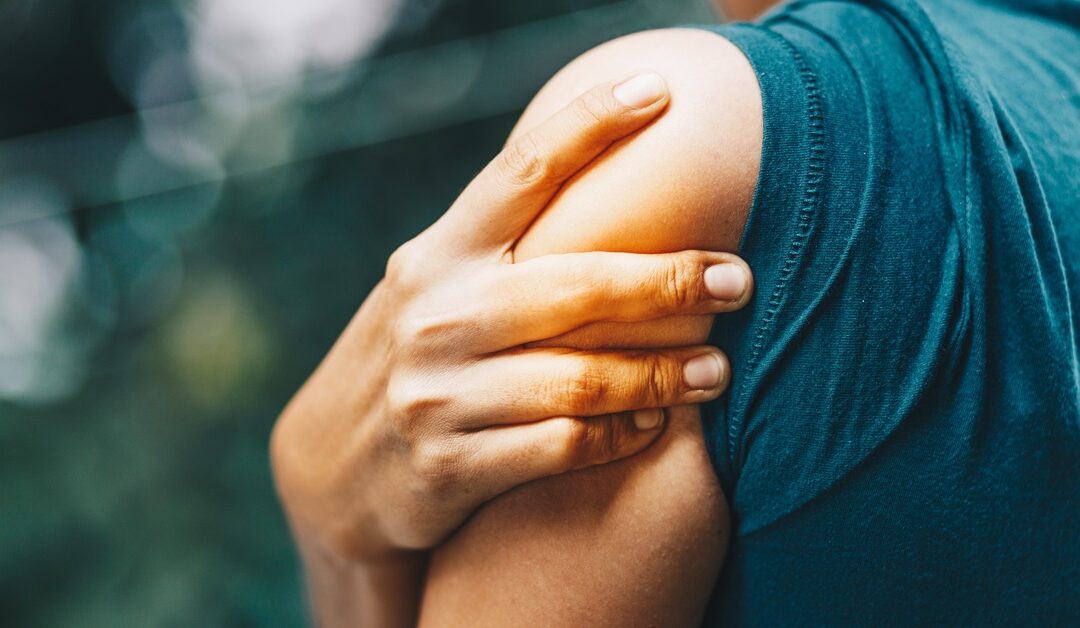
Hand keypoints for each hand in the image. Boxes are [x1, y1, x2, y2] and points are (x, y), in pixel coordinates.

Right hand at [270, 73, 753, 562]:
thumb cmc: (416, 354)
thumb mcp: (435, 286)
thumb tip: (609, 178)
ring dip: (663, 374)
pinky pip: (561, 447)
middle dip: (669, 280)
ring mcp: (436, 394)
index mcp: (437, 254)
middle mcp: (434, 316)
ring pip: (580, 377)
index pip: (520, 172)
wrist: (333, 465)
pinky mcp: (447, 467)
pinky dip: (619, 435)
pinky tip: (652, 424)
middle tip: (738, 279)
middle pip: (576, 285)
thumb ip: (501, 248)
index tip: (660, 91)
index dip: (591, 123)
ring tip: (716, 370)